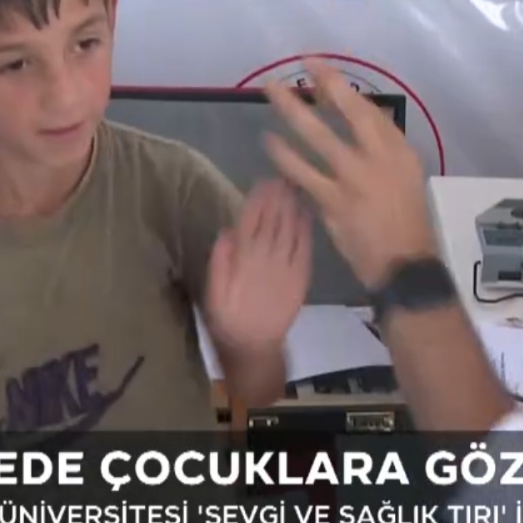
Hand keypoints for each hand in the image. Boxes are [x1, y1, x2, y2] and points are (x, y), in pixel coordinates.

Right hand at [202, 180, 311, 355]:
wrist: (254, 347)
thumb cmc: (228, 318)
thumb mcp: (214, 291)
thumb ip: (220, 261)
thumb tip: (227, 230)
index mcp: (242, 259)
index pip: (250, 221)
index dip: (257, 199)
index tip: (263, 180)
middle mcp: (266, 259)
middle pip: (273, 220)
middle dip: (278, 197)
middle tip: (284, 175)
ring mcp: (285, 267)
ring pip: (290, 230)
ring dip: (293, 207)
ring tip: (295, 186)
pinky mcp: (300, 277)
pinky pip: (304, 249)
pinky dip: (306, 230)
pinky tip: (308, 213)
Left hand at [264, 59, 438, 289]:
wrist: (403, 261)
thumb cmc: (406, 216)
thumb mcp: (406, 173)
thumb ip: (383, 145)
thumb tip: (361, 116)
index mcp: (397, 150)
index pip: (366, 108)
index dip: (339, 84)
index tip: (317, 66)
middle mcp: (377, 157)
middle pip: (345, 111)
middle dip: (318, 85)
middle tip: (296, 67)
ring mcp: (353, 178)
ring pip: (318, 136)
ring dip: (292, 112)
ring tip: (270, 94)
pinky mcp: (332, 201)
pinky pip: (302, 172)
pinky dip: (284, 155)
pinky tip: (270, 142)